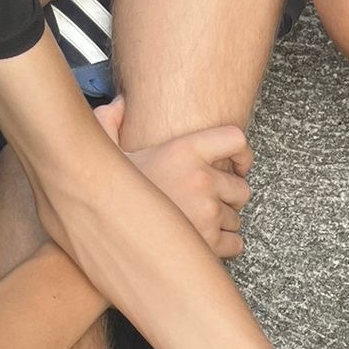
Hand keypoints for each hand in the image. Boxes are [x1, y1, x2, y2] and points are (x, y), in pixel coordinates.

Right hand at [96, 95, 251, 260]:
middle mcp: (200, 179)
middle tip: (204, 203)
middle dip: (228, 198)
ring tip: (193, 223)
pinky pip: (235, 243)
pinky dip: (224, 245)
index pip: (235, 139)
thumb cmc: (109, 195)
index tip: (237, 165)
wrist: (106, 230)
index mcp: (184, 150)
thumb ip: (111, 122)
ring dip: (221, 223)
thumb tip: (120, 103)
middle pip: (241, 188)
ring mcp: (207, 212)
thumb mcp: (107, 152)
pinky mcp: (209, 242)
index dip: (241, 153)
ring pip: (236, 218)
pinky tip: (202, 242)